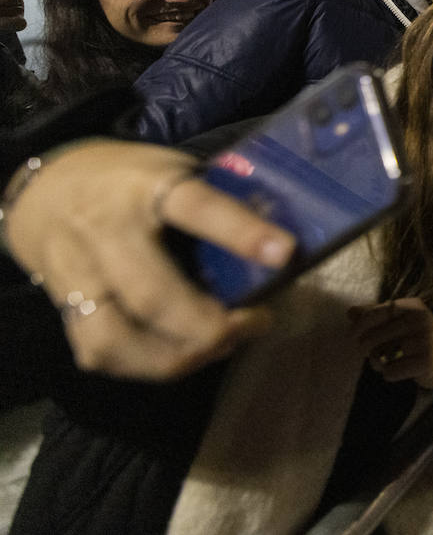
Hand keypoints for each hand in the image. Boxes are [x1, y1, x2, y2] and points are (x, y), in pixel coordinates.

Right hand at [4, 140, 292, 380]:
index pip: (194, 206)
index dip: (240, 232)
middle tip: (256, 323)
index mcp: (146, 187)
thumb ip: (216, 200)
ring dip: (178, 356)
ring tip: (220, 346)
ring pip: (117, 337)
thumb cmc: (129, 181)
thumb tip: (279, 243)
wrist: (44, 190)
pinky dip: (144, 365)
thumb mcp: (174, 169)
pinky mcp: (62, 307)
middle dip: (210, 325)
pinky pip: (100, 351)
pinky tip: (179, 355)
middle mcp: (107, 231)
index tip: (285, 252)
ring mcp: (80, 275)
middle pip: (152, 294)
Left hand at [348, 298, 432, 395]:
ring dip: (377, 363)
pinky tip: (398, 371)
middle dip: (365, 349)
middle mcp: (419, 319)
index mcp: (412, 306)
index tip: (352, 336)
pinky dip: (389, 374)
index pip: (376, 313)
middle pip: (374, 336)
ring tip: (386, 363)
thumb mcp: (402, 321)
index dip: (359, 325)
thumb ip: (377, 315)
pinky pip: (391, 371)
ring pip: (380, 355)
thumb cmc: (420, 338)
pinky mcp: (426, 361)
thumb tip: (350, 312)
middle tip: (369, 355)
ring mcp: (424, 340)